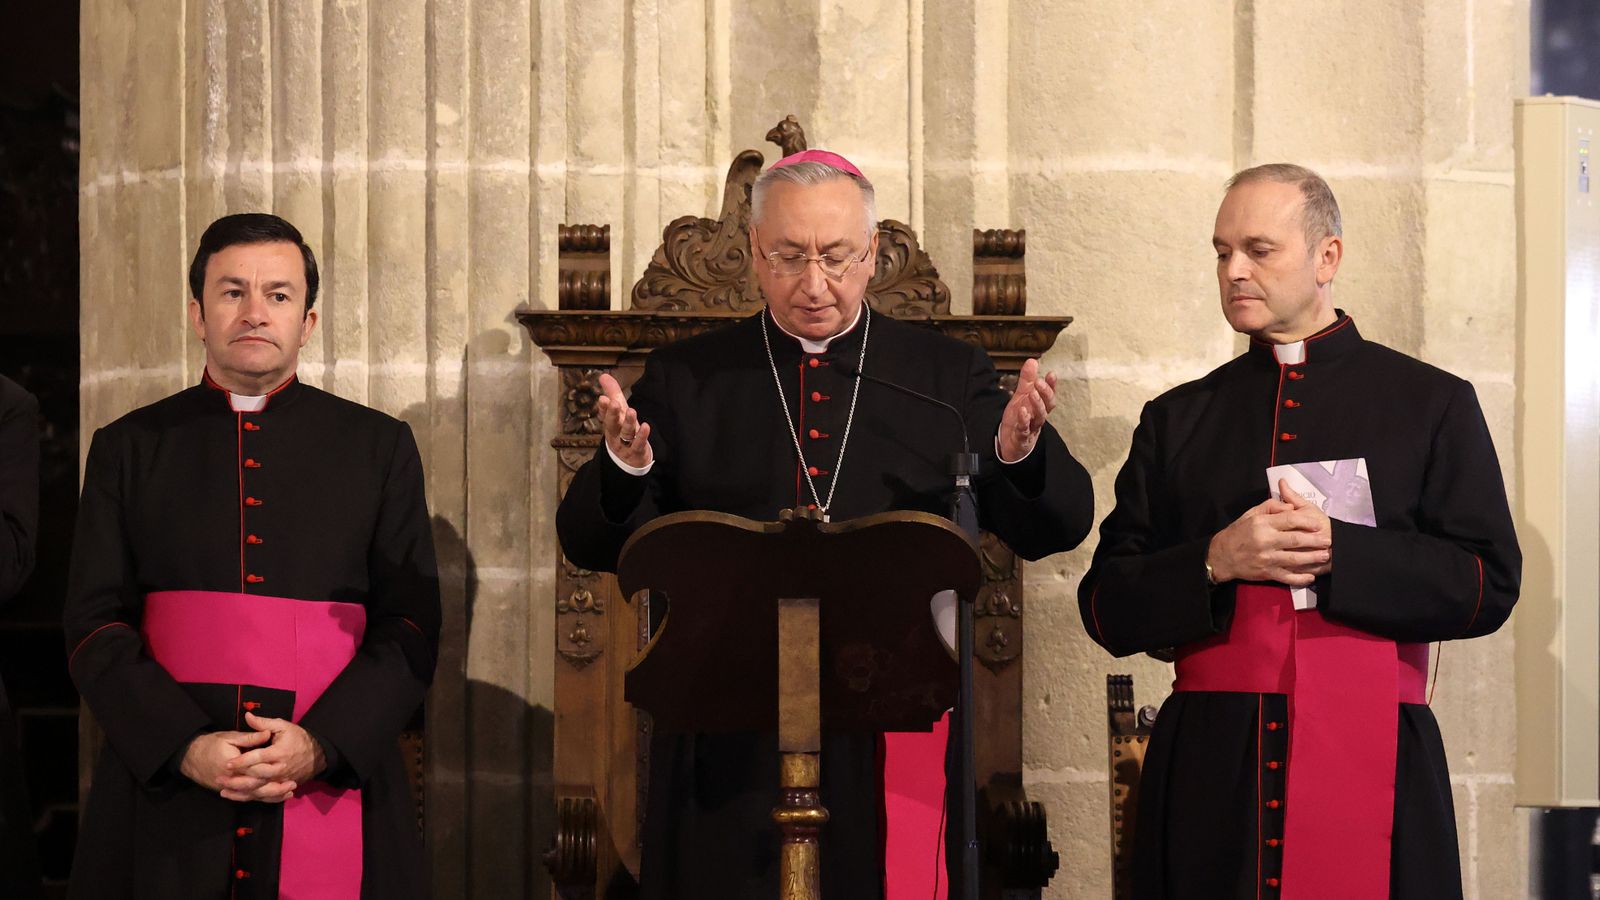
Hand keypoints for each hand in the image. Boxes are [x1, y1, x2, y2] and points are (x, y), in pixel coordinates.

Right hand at [179, 729, 295, 802]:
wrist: (190, 756)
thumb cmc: (211, 744)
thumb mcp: (230, 737)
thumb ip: (250, 737)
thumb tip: (267, 733)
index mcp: (233, 764)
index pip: (255, 768)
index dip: (272, 768)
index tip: (287, 766)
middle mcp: (232, 779)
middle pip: (257, 786)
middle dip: (275, 787)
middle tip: (293, 784)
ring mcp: (230, 787)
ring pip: (253, 795)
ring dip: (271, 795)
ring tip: (288, 793)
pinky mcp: (230, 791)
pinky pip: (247, 798)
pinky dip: (261, 799)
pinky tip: (274, 798)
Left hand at [223, 712, 325, 796]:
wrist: (318, 754)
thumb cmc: (298, 738)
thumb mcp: (283, 726)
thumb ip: (263, 723)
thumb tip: (247, 716)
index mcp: (279, 752)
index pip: (257, 758)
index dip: (241, 761)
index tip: (227, 763)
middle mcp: (280, 769)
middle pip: (256, 777)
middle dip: (237, 779)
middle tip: (220, 778)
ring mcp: (281, 780)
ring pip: (259, 789)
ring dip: (240, 791)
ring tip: (224, 790)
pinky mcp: (281, 787)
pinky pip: (264, 796)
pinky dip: (250, 798)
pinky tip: (236, 796)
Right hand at [597, 373, 651, 467]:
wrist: (628, 461)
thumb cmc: (622, 431)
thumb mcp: (618, 412)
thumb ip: (612, 393)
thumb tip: (603, 375)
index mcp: (610, 424)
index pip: (604, 415)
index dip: (603, 408)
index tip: (602, 398)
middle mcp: (615, 434)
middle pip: (612, 424)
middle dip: (612, 413)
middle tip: (613, 402)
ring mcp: (625, 444)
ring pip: (625, 433)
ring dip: (628, 423)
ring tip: (632, 411)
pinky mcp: (636, 452)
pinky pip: (638, 444)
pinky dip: (641, 436)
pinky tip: (646, 426)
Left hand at [998, 358, 1056, 461]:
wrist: (1010, 443)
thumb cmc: (1019, 418)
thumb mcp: (1021, 397)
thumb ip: (1027, 380)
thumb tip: (1032, 361)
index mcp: (1040, 407)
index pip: (1049, 395)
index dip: (1052, 386)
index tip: (1051, 374)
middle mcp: (1038, 417)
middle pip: (1048, 406)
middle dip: (1045, 393)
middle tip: (1039, 382)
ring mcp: (1032, 428)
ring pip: (1040, 417)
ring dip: (1037, 405)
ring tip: (1032, 394)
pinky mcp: (1022, 438)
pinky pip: (1024, 430)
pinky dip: (1024, 421)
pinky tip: (1022, 412)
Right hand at [1205, 486, 1331, 586]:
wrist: (1221, 556)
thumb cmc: (1238, 532)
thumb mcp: (1251, 514)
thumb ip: (1271, 507)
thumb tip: (1290, 507)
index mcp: (1262, 524)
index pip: (1289, 520)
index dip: (1306, 521)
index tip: (1318, 524)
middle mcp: (1265, 541)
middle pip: (1295, 539)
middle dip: (1314, 540)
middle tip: (1328, 540)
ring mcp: (1267, 558)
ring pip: (1294, 559)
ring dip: (1312, 558)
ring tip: (1324, 555)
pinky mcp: (1267, 573)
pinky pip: (1287, 577)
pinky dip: (1300, 578)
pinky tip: (1310, 576)